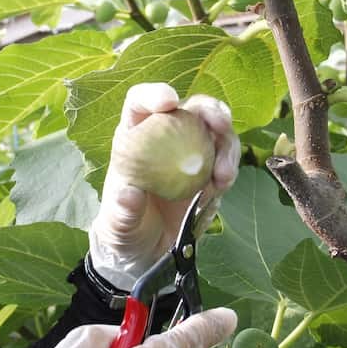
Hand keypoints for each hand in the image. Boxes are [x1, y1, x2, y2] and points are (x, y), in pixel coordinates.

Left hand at [89, 83, 239, 289]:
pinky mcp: (209, 175)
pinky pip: (226, 161)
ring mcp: (191, 155)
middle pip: (191, 109)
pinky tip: (223, 184)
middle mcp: (166, 139)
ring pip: (216, 133)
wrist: (147, 253)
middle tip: (221, 123)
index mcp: (134, 139)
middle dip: (210, 109)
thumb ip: (122, 211)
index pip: (141, 103)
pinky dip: (230, 168)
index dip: (155, 94)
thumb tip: (129, 194)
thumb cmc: (123, 230)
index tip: (170, 101)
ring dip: (227, 145)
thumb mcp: (116, 225)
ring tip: (224, 174)